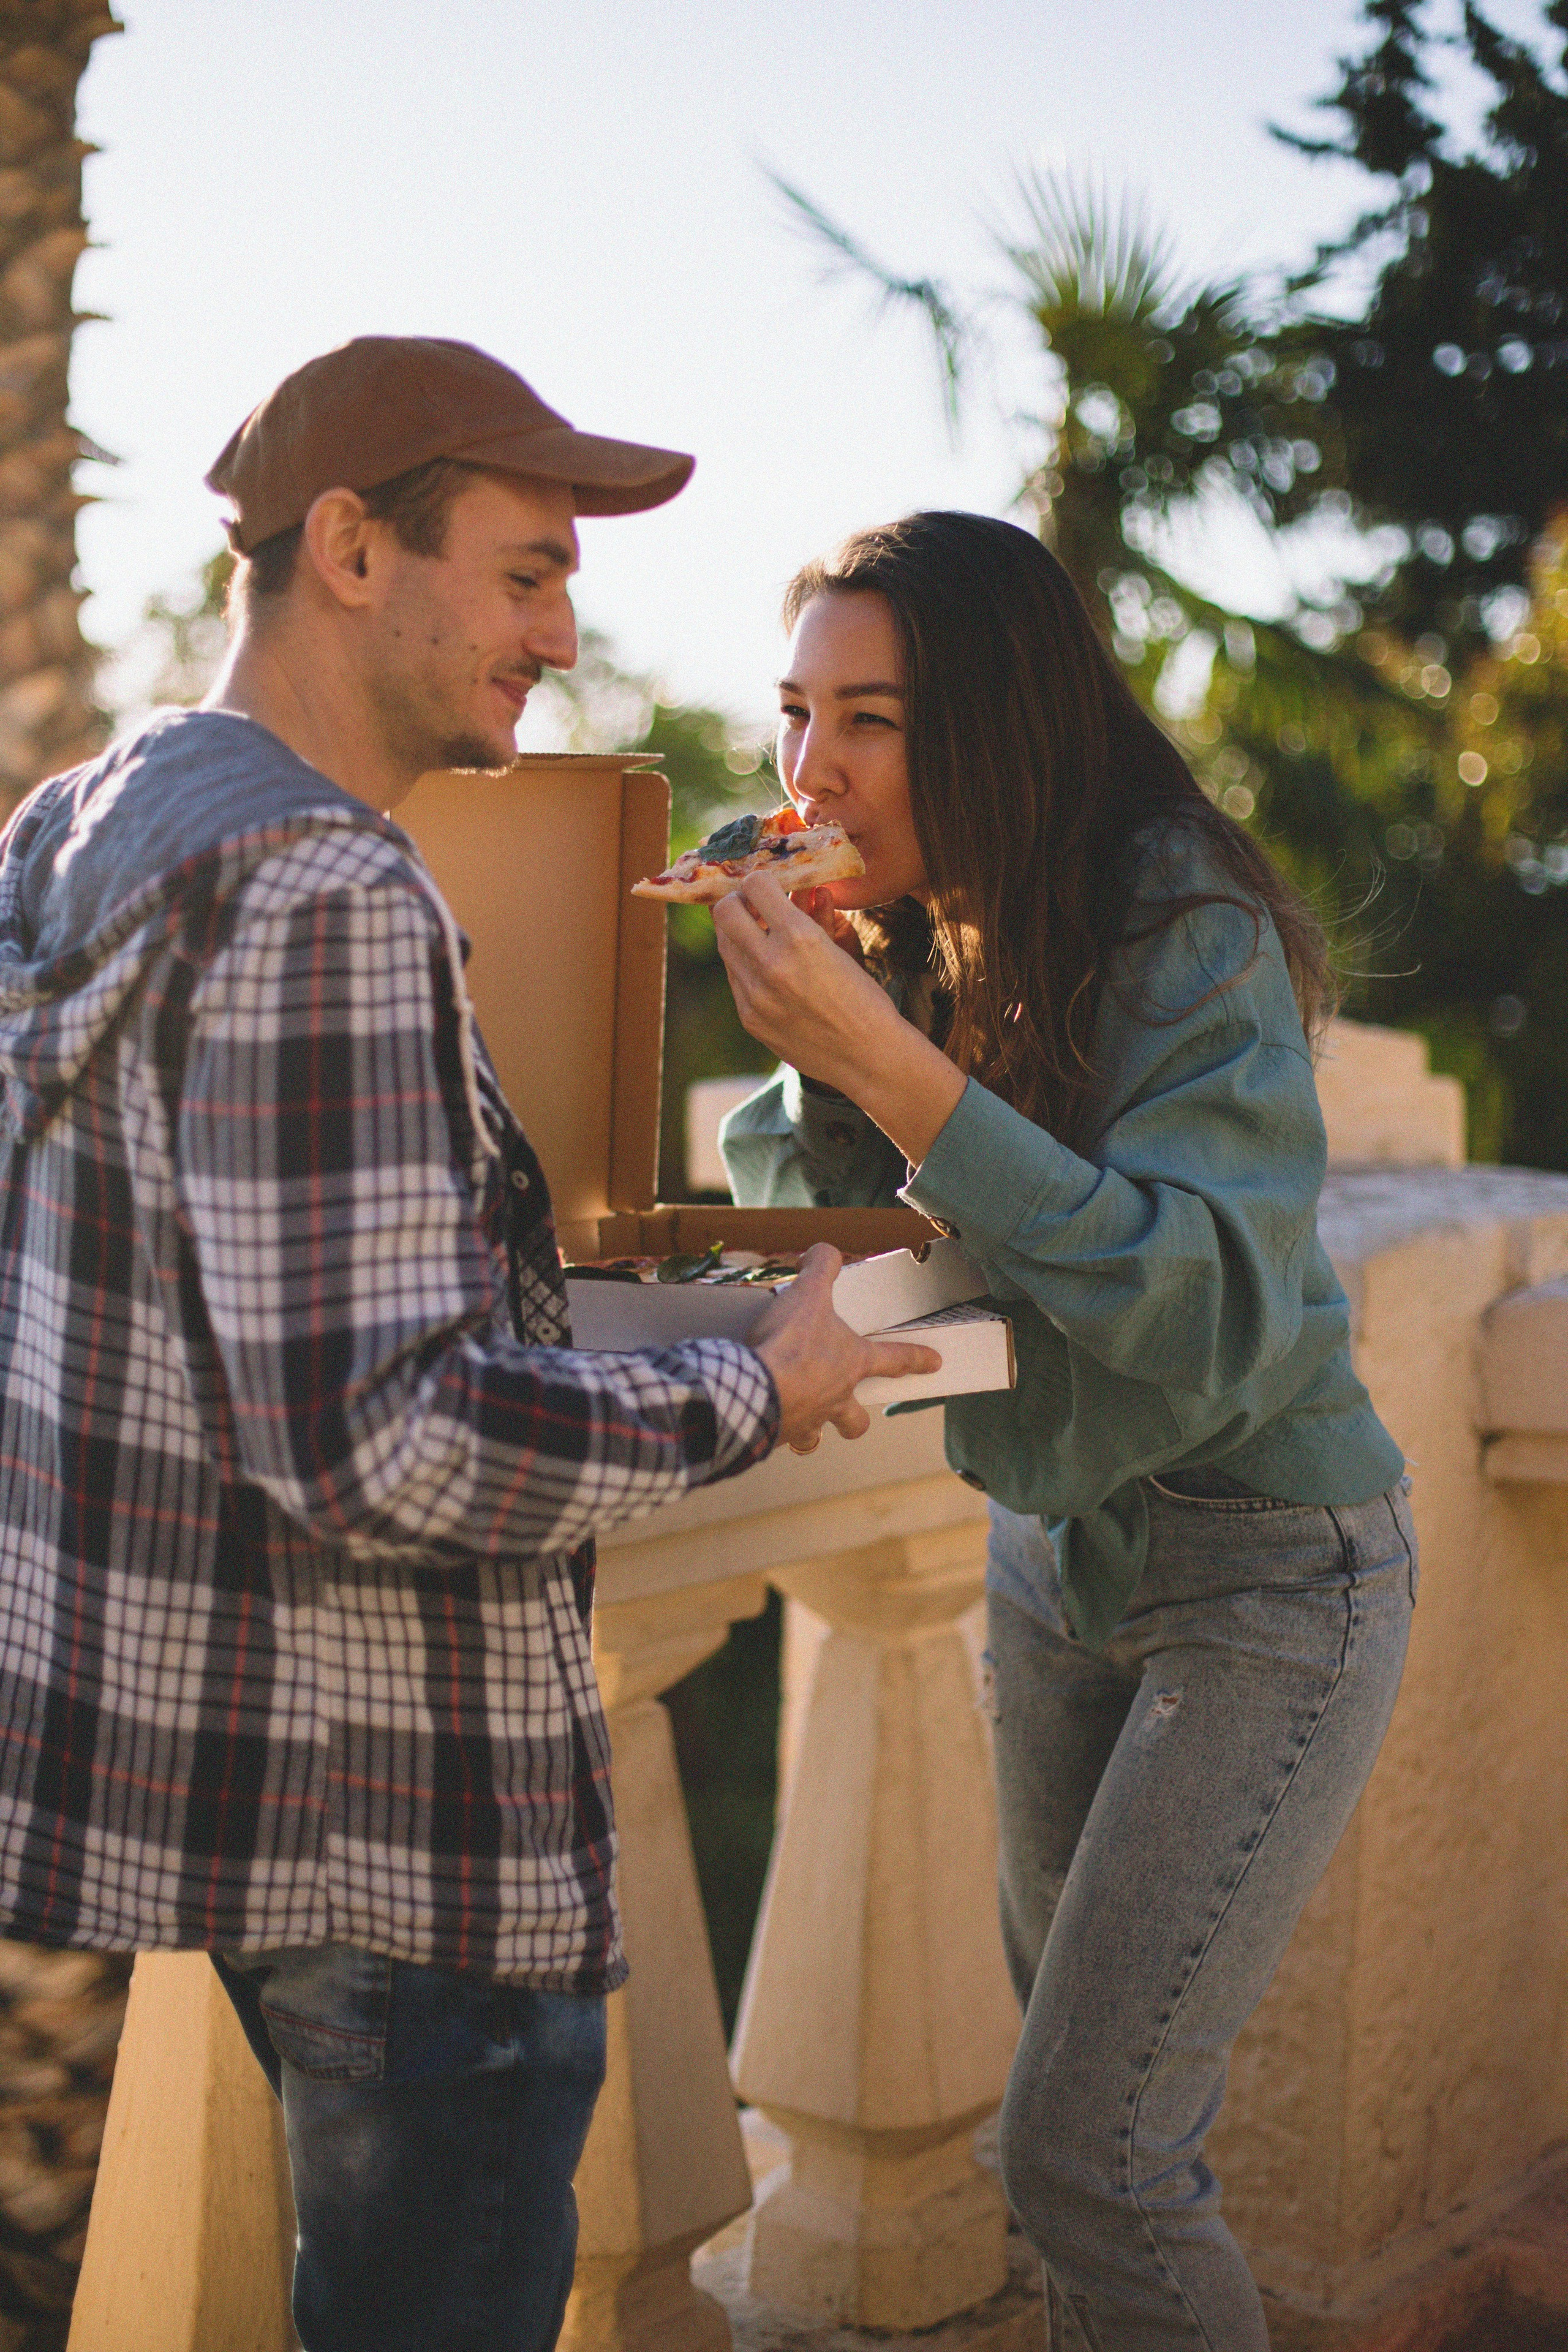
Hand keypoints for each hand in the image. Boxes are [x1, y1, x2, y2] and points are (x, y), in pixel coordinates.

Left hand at [714, 873, 890, 1089]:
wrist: (868, 1057)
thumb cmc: (864, 999)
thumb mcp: (841, 950)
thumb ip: (815, 917)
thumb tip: (803, 889)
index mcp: (799, 938)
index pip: (755, 885)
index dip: (760, 881)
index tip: (768, 887)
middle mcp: (770, 963)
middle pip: (725, 911)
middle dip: (738, 903)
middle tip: (753, 907)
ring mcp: (754, 994)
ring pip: (724, 945)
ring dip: (738, 934)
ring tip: (760, 937)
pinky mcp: (749, 1018)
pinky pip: (734, 978)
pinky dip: (744, 966)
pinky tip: (766, 971)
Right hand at [750, 1244, 940, 1448]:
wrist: (754, 1388)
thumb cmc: (790, 1343)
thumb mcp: (808, 1293)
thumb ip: (821, 1267)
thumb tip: (823, 1252)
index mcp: (852, 1363)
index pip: (895, 1360)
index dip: (917, 1359)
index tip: (936, 1363)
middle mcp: (836, 1398)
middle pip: (857, 1421)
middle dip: (856, 1419)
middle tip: (848, 1411)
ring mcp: (808, 1421)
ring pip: (816, 1437)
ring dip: (811, 1428)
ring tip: (797, 1415)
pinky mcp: (778, 1435)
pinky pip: (781, 1437)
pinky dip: (774, 1428)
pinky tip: (760, 1415)